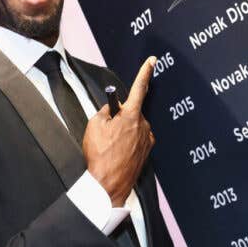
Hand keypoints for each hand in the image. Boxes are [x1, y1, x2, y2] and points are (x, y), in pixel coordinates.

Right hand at [83, 56, 156, 206]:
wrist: (107, 185)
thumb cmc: (100, 155)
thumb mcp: (94, 125)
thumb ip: (106, 110)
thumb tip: (113, 107)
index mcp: (131, 116)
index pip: (139, 88)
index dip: (145, 72)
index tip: (152, 60)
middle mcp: (143, 125)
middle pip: (132, 111)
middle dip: (120, 116)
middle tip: (106, 131)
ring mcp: (147, 139)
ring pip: (134, 126)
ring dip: (123, 131)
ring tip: (111, 146)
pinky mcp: (147, 151)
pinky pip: (136, 138)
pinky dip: (127, 141)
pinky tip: (118, 152)